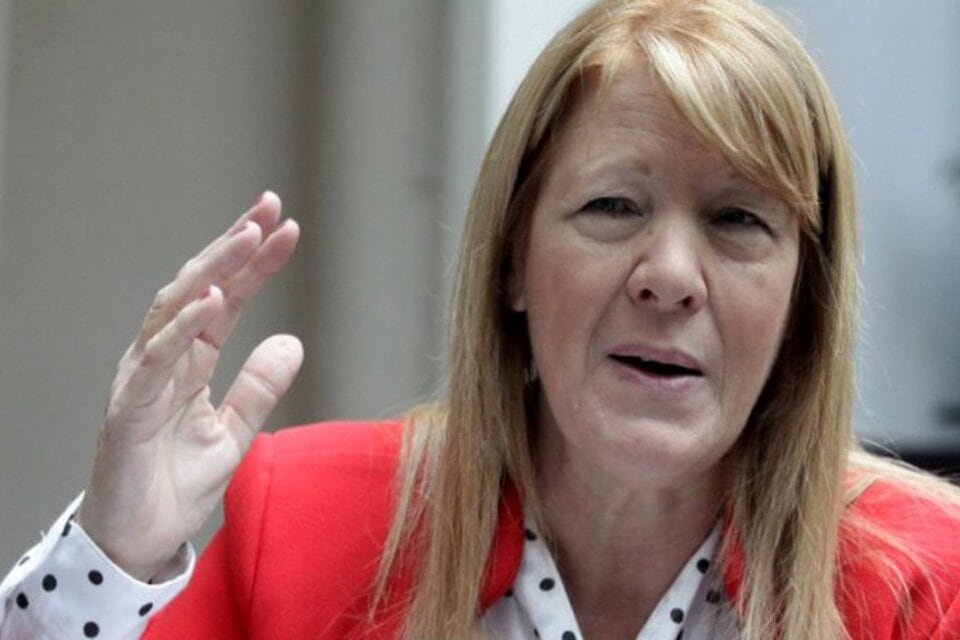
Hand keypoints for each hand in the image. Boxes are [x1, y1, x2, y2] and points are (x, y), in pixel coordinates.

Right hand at [77, 192, 302, 580]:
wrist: (138, 540)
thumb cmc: (175, 485)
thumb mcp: (233, 433)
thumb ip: (259, 388)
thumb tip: (293, 341)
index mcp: (192, 361)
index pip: (228, 300)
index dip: (256, 263)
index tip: (286, 228)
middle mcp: (165, 359)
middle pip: (200, 288)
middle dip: (234, 245)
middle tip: (268, 207)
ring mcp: (143, 379)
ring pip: (175, 310)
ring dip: (212, 270)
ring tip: (246, 236)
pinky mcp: (128, 409)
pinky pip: (156, 360)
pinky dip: (183, 327)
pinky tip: (213, 299)